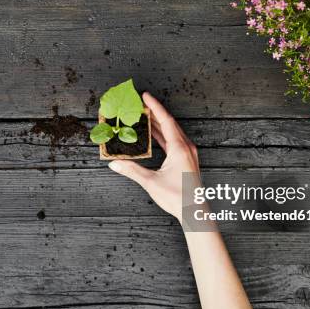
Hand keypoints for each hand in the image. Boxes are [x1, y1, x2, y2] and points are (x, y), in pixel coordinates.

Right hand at [108, 92, 200, 222]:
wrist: (194, 212)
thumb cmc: (177, 198)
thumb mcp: (151, 182)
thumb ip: (132, 170)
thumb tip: (115, 164)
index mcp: (179, 148)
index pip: (166, 120)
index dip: (155, 106)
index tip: (145, 96)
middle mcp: (186, 148)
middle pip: (169, 123)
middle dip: (155, 112)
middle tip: (141, 104)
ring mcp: (188, 154)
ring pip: (172, 132)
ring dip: (159, 123)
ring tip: (145, 117)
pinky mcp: (187, 160)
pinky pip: (174, 141)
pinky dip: (163, 135)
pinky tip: (154, 134)